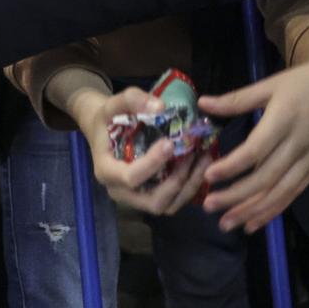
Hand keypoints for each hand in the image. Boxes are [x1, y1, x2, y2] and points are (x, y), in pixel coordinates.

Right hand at [69, 84, 211, 215]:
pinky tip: (201, 164)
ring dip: (189, 185)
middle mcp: (121, 192)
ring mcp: (136, 198)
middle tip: (192, 154)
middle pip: (153, 202)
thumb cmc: (107, 119)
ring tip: (204, 158)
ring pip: (167, 206)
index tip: (170, 143)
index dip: (153, 163)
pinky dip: (190, 187)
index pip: (131, 178)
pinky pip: (173, 202)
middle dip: (177, 180)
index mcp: (107, 171)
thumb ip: (133, 100)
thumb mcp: (113, 103)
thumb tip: (161, 109)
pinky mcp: (150, 197)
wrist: (104, 130)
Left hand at [198, 43, 308, 232]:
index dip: (232, 166)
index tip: (208, 176)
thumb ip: (236, 99)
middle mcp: (299, 142)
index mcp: (284, 118)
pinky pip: (293, 193)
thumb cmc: (302, 82)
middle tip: (208, 206)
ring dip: (252, 210)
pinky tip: (252, 222)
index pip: (256, 149)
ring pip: (279, 191)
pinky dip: (273, 210)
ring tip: (226, 223)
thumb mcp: (270, 85)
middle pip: (265, 177)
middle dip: (236, 195)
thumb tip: (202, 104)